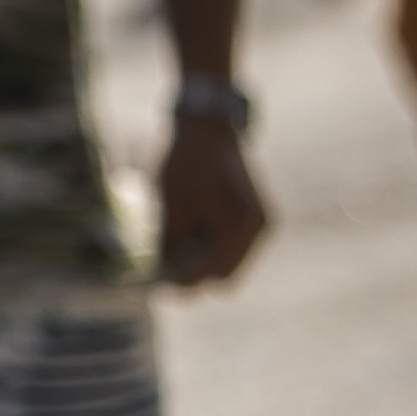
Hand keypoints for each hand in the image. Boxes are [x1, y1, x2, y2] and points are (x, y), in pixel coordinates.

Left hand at [155, 114, 267, 285]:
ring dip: (201, 263)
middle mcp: (259, 227)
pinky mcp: (253, 215)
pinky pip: (232, 246)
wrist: (205, 128)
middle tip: (161, 271)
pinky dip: (209, 247)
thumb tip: (164, 277)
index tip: (156, 287)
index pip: (213, 272)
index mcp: (240, 224)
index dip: (183, 283)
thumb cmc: (183, 162)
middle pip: (224, 274)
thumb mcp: (170, 206)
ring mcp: (260, 222)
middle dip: (193, 276)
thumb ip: (171, 245)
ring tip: (170, 249)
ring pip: (228, 262)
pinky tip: (186, 236)